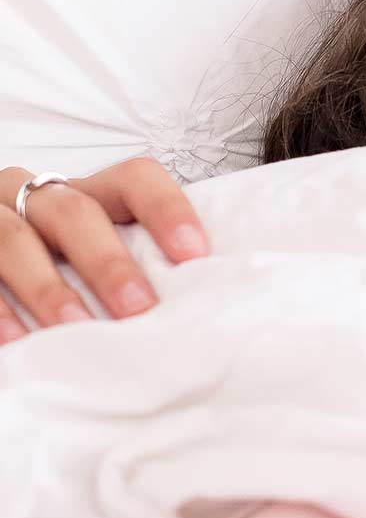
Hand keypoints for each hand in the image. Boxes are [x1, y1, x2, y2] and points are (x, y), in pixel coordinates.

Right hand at [0, 158, 208, 342]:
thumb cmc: (54, 261)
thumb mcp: (91, 246)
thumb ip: (131, 259)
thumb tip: (195, 301)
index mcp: (85, 192)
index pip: (134, 178)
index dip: (166, 209)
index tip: (196, 254)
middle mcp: (37, 196)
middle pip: (76, 213)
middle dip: (109, 262)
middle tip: (140, 307)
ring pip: (16, 240)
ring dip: (49, 288)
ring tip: (78, 328)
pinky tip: (16, 340)